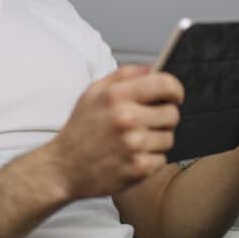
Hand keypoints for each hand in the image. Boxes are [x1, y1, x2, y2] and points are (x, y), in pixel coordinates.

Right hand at [46, 65, 183, 200]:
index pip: (165, 84)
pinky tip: (132, 156)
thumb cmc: (80, 128)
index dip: (175, 89)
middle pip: (172, 113)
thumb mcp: (93, 92)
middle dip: (163, 117)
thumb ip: (125, 74)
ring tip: (134, 141)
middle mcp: (126, 118)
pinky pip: (162, 159)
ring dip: (157, 139)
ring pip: (169, 137)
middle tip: (147, 122)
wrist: (63, 168)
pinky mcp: (138, 168)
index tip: (174, 96)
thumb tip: (154, 68)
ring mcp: (134, 145)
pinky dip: (151, 159)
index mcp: (116, 95)